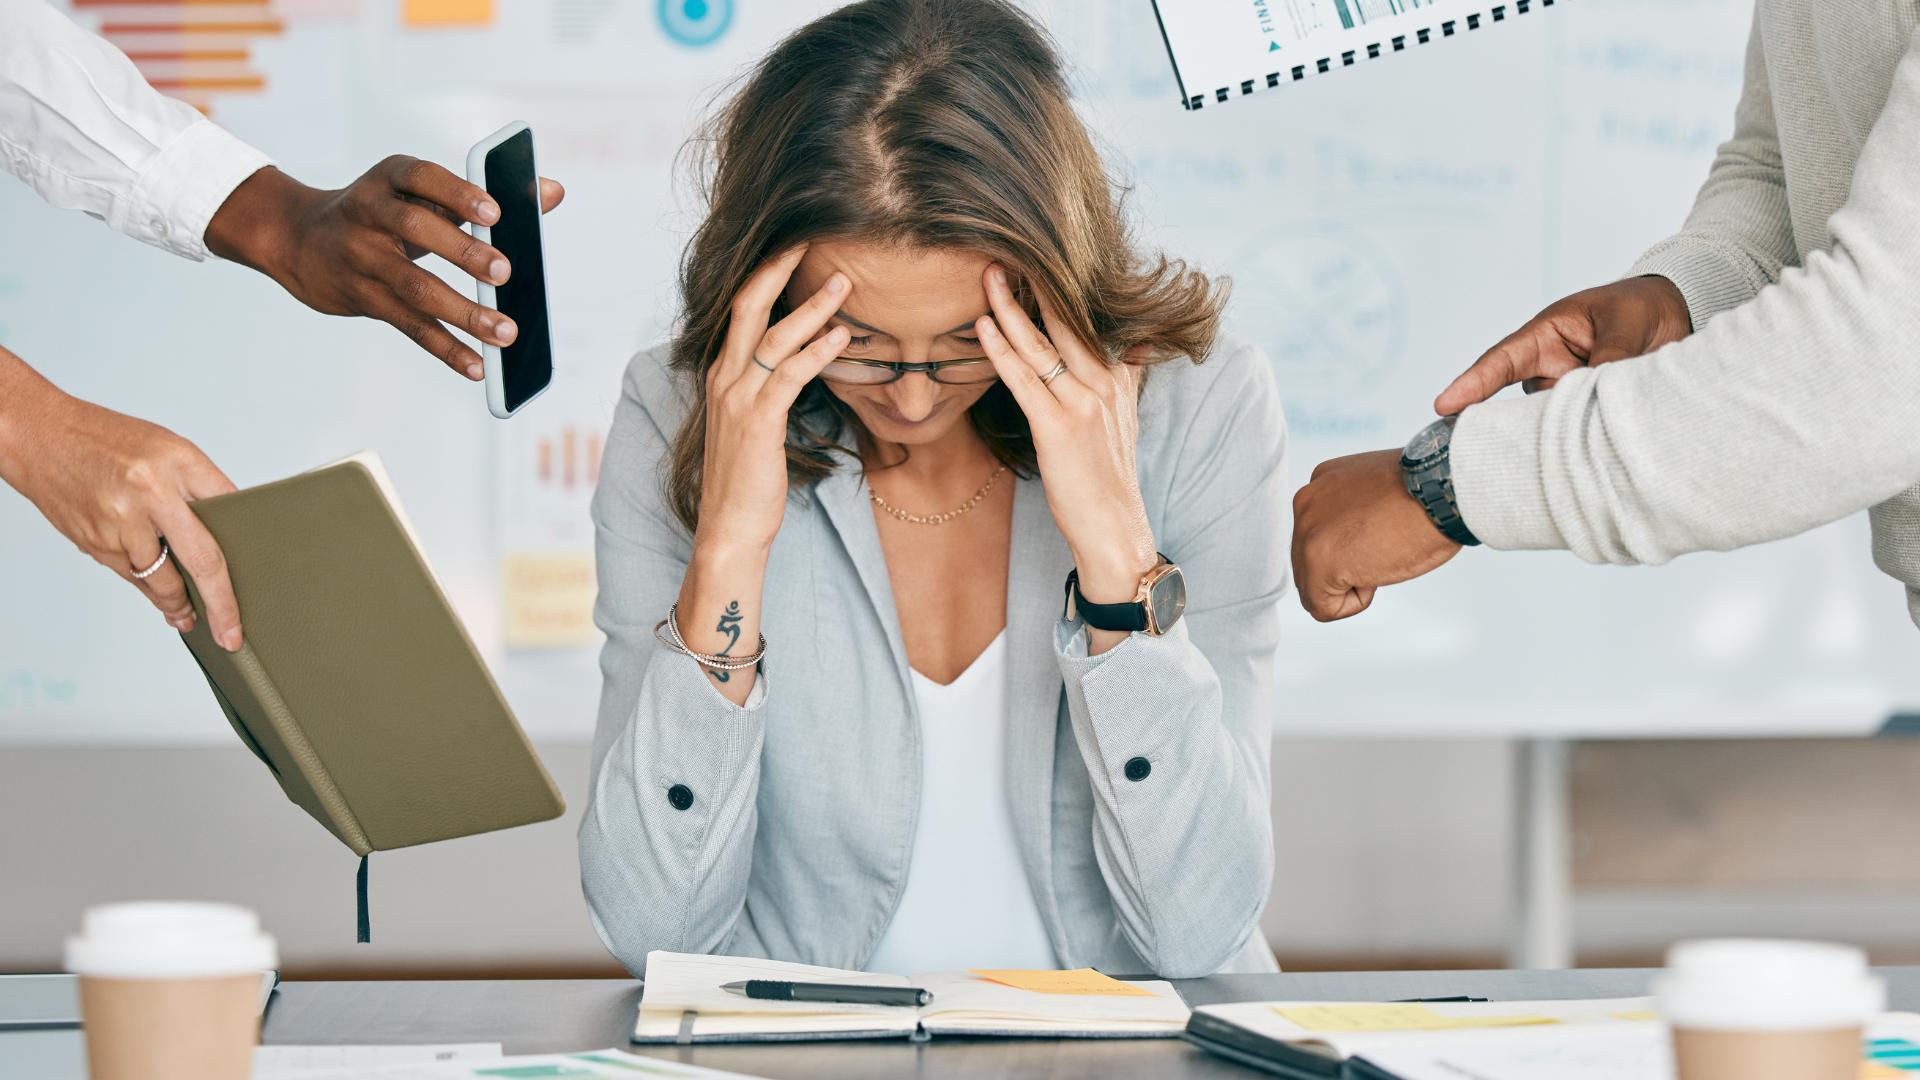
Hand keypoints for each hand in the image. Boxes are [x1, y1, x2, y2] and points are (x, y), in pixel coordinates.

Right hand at [0, 352, 241, 647]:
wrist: (40, 436)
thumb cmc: (109, 440)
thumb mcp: (169, 449)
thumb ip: (201, 486)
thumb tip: (233, 528)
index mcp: (177, 462)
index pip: (229, 513)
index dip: (247, 547)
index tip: (260, 576)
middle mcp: (150, 494)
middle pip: (201, 560)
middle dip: (220, 605)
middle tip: (231, 635)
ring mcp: (119, 522)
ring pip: (160, 579)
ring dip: (177, 603)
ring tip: (190, 617)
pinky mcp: (94, 542)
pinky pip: (131, 576)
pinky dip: (148, 589)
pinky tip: (160, 599)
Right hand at [205, 157, 565, 379]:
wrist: (302, 239)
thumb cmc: (386, 213)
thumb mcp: (422, 192)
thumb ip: (487, 194)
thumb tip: (553, 192)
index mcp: (390, 178)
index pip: (421, 177)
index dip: (457, 193)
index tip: (494, 212)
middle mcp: (370, 213)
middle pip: (416, 229)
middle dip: (463, 251)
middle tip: (505, 271)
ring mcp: (363, 258)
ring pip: (415, 287)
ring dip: (463, 312)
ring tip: (505, 332)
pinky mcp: (363, 298)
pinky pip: (409, 326)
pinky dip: (446, 348)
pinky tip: (476, 365)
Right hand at [693, 244, 850, 555]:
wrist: (730, 527)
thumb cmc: (748, 478)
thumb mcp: (753, 423)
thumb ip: (768, 388)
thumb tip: (796, 362)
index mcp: (722, 374)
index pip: (741, 309)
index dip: (766, 274)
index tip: (796, 247)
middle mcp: (724, 378)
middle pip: (747, 305)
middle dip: (779, 268)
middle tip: (812, 238)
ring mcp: (738, 399)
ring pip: (773, 336)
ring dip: (812, 306)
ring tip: (846, 281)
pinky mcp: (758, 423)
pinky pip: (789, 375)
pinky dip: (817, 351)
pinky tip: (843, 337)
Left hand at [976, 264, 1156, 642]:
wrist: (1115, 529)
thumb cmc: (1109, 477)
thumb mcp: (1125, 418)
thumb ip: (1128, 374)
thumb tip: (1138, 341)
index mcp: (1116, 377)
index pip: (1084, 319)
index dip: (1058, 286)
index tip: (1033, 253)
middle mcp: (1103, 383)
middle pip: (1065, 321)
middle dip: (1034, 283)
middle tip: (1004, 245)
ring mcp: (1082, 404)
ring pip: (1042, 345)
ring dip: (1011, 307)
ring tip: (987, 272)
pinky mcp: (1059, 428)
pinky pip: (1025, 379)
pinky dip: (1002, 350)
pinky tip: (983, 327)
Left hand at [1291, 449, 1460, 621]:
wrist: (1440, 491)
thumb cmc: (1427, 493)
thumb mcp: (1377, 493)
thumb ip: (1353, 513)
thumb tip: (1354, 544)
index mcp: (1321, 485)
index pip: (1318, 536)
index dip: (1354, 547)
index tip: (1383, 533)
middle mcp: (1307, 505)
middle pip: (1309, 562)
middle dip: (1346, 567)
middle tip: (1384, 547)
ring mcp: (1308, 534)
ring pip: (1313, 586)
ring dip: (1350, 584)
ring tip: (1382, 557)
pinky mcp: (1318, 563)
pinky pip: (1323, 607)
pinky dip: (1353, 603)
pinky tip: (1376, 575)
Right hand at [1433, 276, 1691, 413]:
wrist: (1675, 315)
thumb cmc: (1640, 307)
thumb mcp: (1626, 322)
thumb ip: (1610, 355)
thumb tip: (1594, 391)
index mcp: (1546, 335)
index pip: (1501, 361)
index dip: (1471, 384)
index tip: (1442, 405)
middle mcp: (1548, 367)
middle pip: (1521, 404)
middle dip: (1525, 422)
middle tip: (1542, 434)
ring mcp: (1566, 392)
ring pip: (1551, 421)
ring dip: (1569, 427)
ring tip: (1597, 423)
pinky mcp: (1586, 412)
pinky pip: (1577, 429)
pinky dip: (1587, 436)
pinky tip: (1602, 440)